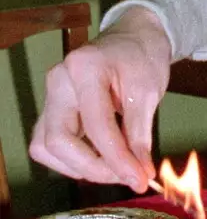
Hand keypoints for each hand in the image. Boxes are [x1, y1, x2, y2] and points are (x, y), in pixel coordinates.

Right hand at [29, 7, 172, 190]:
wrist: (133, 38)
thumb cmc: (141, 58)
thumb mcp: (149, 92)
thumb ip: (140, 136)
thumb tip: (140, 174)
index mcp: (85, 68)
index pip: (96, 125)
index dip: (117, 159)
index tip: (139, 180)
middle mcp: (58, 81)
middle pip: (58, 140)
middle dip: (92, 168)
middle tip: (126, 176)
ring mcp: (50, 95)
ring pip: (46, 147)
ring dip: (80, 167)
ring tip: (116, 168)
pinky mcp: (51, 109)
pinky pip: (48, 144)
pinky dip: (72, 159)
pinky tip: (100, 159)